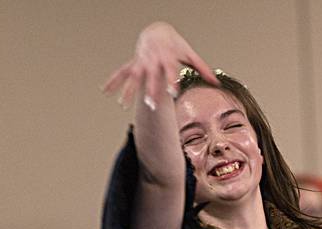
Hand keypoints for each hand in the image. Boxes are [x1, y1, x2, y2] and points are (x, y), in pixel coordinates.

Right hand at [102, 22, 217, 108]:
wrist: (157, 30)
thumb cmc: (176, 44)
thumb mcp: (190, 54)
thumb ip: (203, 69)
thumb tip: (216, 82)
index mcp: (167, 58)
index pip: (171, 72)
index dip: (172, 82)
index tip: (173, 93)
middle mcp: (152, 61)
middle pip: (151, 78)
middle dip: (151, 92)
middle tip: (151, 106)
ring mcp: (141, 62)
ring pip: (133, 77)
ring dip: (128, 91)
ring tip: (123, 105)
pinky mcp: (134, 62)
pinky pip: (121, 72)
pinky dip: (113, 81)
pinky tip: (105, 91)